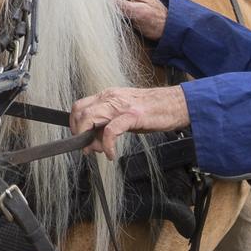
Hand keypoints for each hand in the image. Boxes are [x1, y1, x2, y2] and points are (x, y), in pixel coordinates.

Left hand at [70, 85, 189, 157]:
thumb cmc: (153, 109)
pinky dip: (107, 146)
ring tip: (98, 151)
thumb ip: (109, 123)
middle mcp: (111, 97)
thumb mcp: (125, 114)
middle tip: (87, 148)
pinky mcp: (132, 115)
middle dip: (78, 133)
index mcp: (108, 95)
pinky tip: (111, 154)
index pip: (80, 106)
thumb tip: (94, 141)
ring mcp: (121, 105)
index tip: (80, 138)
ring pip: (90, 118)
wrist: (177, 104)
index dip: (74, 124)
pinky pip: (110, 131)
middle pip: (80, 111)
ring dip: (89, 139)